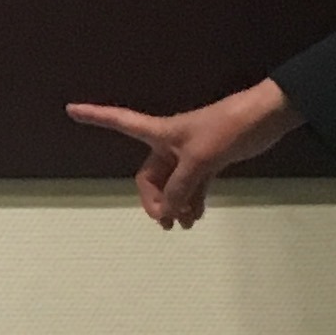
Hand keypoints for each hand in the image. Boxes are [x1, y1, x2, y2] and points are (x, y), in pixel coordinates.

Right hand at [65, 79, 300, 228]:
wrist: (266, 118)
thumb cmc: (227, 129)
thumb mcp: (199, 160)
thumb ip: (180, 187)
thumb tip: (167, 210)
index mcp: (160, 133)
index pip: (119, 121)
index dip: (95, 116)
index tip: (70, 109)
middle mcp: (169, 143)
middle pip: (149, 176)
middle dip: (154, 200)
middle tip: (166, 222)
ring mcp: (188, 154)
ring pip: (171, 185)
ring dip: (174, 205)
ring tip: (183, 225)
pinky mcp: (208, 161)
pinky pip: (191, 187)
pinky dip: (191, 202)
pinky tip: (195, 218)